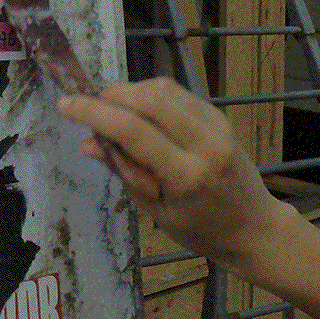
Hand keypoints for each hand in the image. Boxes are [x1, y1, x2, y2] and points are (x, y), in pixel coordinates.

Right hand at [57, 78, 295, 278]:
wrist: (254, 227)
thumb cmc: (200, 229)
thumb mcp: (155, 210)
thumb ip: (123, 171)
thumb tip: (87, 142)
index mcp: (186, 176)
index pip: (134, 131)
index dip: (94, 112)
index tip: (66, 104)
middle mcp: (205, 144)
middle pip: (150, 98)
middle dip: (113, 96)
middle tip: (93, 109)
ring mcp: (217, 126)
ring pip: (164, 88)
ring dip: (131, 92)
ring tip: (116, 113)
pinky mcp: (220, 116)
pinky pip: (178, 93)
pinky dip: (151, 96)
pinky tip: (141, 113)